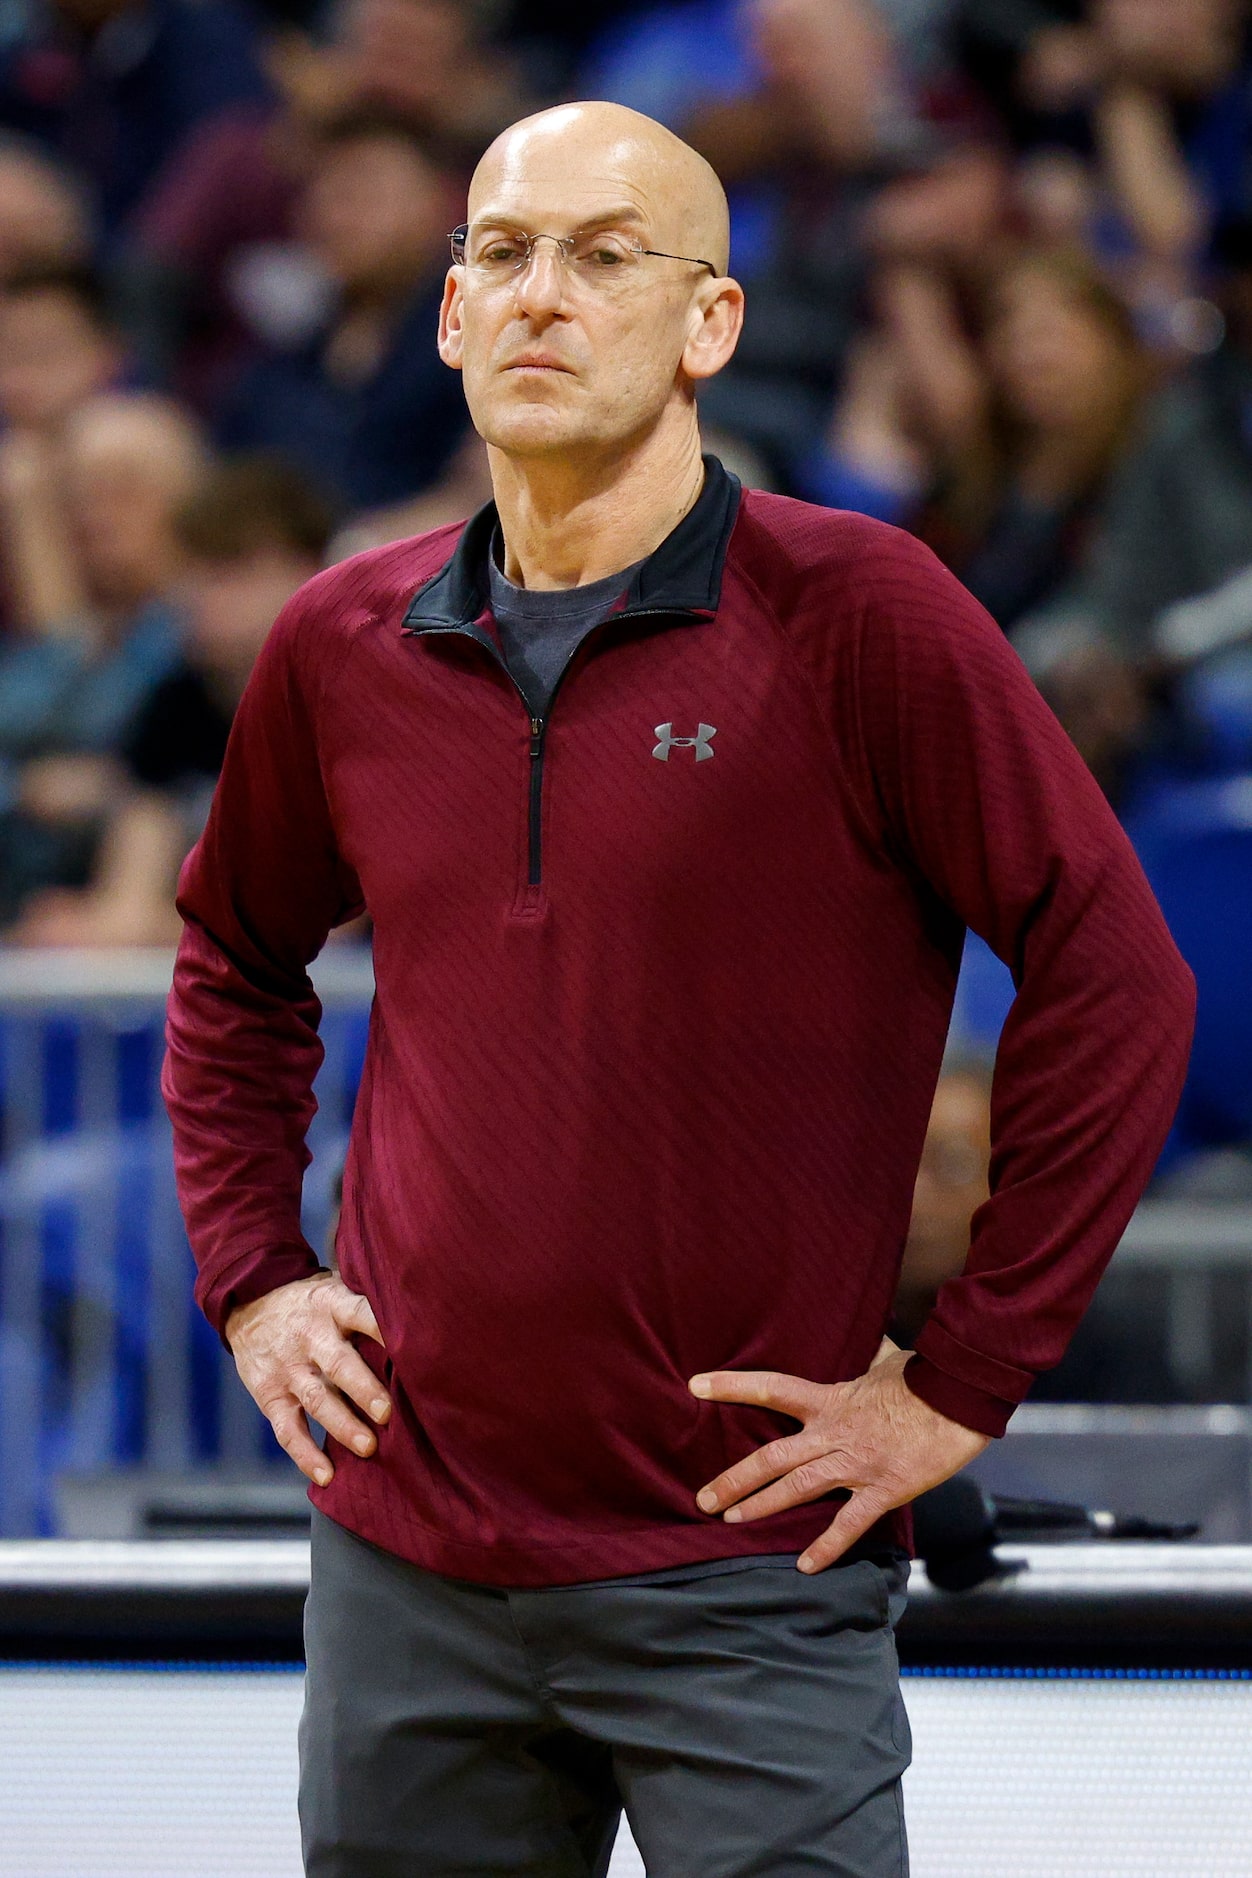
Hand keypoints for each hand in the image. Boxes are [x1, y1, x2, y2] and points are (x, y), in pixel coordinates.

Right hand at [225, 1271, 390, 1485]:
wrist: (250, 1301)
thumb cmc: (312, 1302)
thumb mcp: (336, 1289)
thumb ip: (367, 1306)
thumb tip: (421, 1326)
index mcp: (332, 1305)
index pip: (360, 1313)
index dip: (383, 1329)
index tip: (409, 1349)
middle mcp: (310, 1336)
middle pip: (338, 1364)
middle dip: (364, 1389)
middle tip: (388, 1413)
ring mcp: (288, 1368)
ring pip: (316, 1399)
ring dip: (342, 1425)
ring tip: (368, 1447)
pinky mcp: (270, 1395)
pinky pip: (287, 1429)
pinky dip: (305, 1455)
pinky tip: (327, 1476)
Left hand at [689, 1337, 988, 1572]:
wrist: (961, 1399)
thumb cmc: (924, 1376)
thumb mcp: (886, 1359)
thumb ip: (867, 1358)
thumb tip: (869, 1340)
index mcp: (831, 1400)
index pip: (771, 1388)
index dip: (732, 1386)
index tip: (696, 1386)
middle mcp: (834, 1434)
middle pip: (772, 1457)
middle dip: (734, 1479)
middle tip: (703, 1498)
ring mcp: (857, 1464)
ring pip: (797, 1488)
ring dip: (761, 1506)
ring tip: (731, 1521)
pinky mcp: (883, 1489)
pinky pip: (849, 1524)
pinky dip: (827, 1547)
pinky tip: (806, 1566)